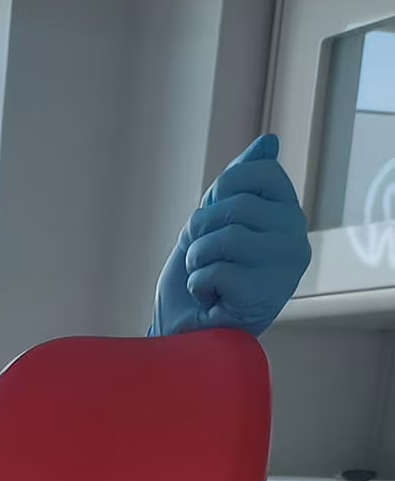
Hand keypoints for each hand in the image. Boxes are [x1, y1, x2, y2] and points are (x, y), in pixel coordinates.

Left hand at [152, 133, 309, 337]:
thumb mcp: (213, 223)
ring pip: (225, 237)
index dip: (221, 192)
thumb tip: (268, 143)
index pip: (259, 173)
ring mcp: (284, 267)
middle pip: (235, 205)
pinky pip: (216, 269)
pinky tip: (211, 300)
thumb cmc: (200, 282)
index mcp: (288, 215)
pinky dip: (199, 285)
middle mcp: (295, 238)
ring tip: (206, 280)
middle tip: (203, 259)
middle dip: (200, 232)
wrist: (185, 337)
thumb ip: (240, 184)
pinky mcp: (265, 294)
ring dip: (198, 260)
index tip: (213, 221)